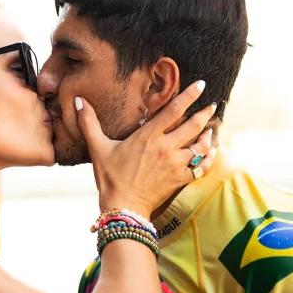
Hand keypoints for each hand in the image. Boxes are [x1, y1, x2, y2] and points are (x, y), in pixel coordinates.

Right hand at [76, 80, 216, 214]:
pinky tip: (211, 152)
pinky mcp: (180, 179)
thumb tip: (79, 101)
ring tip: (212, 127)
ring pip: (201, 145)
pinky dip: (209, 159)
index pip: (174, 110)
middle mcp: (165, 147)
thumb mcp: (98, 148)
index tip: (201, 85)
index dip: (190, 95)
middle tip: (213, 104)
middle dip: (205, 113)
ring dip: (208, 135)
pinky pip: (202, 167)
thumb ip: (89, 123)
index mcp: (148, 136)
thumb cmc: (110, 177)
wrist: (123, 207)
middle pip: (193, 125)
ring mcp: (175, 164)